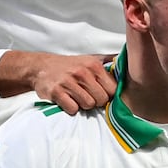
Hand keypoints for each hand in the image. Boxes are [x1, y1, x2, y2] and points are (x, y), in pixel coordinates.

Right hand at [0, 51, 117, 114]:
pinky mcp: (56, 92)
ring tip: (78, 97)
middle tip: (88, 96)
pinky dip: (71, 108)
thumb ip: (109, 61)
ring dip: (83, 105)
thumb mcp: (91, 58)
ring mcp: (68, 82)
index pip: (112, 89)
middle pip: (101, 99)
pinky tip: (68, 101)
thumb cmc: (70, 65)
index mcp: (94, 65)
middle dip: (96, 101)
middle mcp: (82, 73)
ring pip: (88, 105)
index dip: (108, 95)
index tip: (102, 94)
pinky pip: (72, 109)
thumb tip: (126, 62)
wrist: (41, 67)